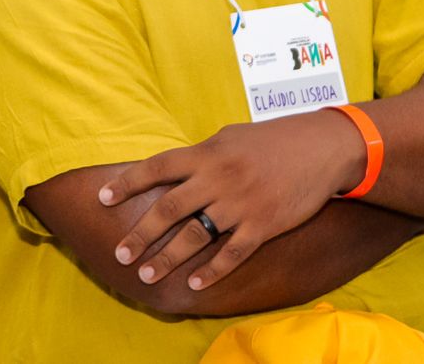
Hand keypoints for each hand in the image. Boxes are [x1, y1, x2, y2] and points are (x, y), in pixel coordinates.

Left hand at [97, 110, 364, 292]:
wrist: (321, 148)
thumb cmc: (273, 140)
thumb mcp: (230, 137)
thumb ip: (200, 156)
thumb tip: (171, 171)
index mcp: (207, 153)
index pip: (157, 167)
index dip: (127, 182)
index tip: (102, 198)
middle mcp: (218, 178)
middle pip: (169, 208)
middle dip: (141, 234)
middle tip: (119, 254)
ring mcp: (241, 203)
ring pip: (195, 236)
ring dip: (168, 258)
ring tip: (147, 275)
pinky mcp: (264, 225)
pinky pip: (232, 253)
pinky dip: (213, 271)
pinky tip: (195, 285)